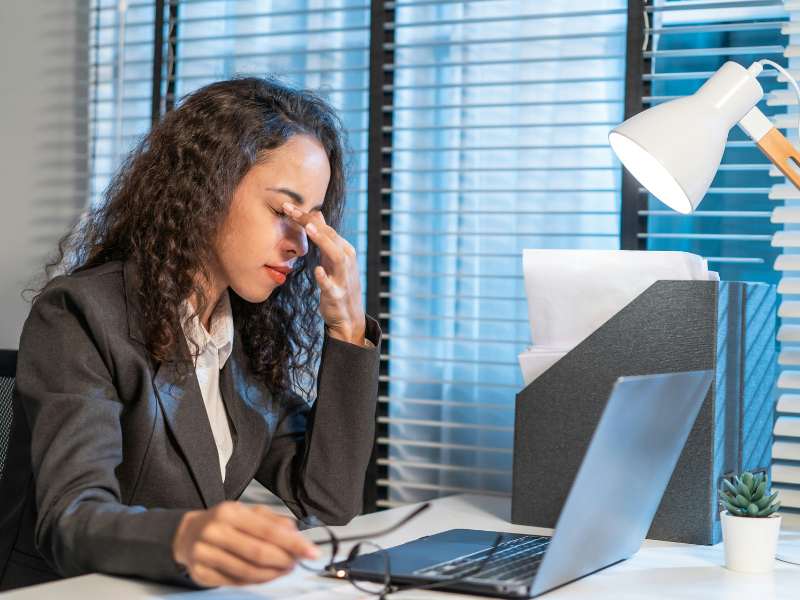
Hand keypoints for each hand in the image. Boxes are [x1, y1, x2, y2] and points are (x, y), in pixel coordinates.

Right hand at [172, 501, 319, 586]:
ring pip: (248, 571)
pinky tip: (267, 574)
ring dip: (273, 573)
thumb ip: (274, 521)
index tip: (312, 551)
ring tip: (286, 568)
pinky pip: (236, 582)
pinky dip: (257, 581)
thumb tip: (297, 534)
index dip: (293, 543)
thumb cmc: (224, 522)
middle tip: (298, 562)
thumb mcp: (248, 512)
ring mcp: (205, 554)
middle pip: (258, 552)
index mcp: (230, 512)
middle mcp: (215, 532)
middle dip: (285, 560)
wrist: (188, 534)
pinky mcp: (201, 573)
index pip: (268, 530)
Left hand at [283, 202, 366, 344]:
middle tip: (291, 210)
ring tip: (309, 229)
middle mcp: (346, 261)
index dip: (308, 216)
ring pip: (336, 256)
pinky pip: (330, 285)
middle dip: (311, 222)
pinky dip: (324, 277)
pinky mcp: (336, 295)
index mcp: (344, 251)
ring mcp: (342, 278)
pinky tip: (317, 270)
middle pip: (331, 236)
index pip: (326, 228)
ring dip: (323, 241)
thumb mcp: (333, 259)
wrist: (349, 318)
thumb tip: (316, 214)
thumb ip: (325, 238)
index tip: (288, 206)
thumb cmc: (339, 285)